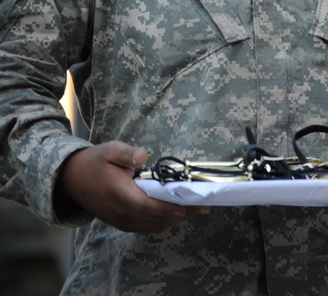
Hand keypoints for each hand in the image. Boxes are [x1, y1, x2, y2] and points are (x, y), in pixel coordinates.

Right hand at [56, 141, 209, 232]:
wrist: (71, 179)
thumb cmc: (94, 162)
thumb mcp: (110, 150)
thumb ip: (127, 154)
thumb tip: (143, 157)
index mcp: (122, 196)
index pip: (152, 207)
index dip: (173, 208)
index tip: (194, 204)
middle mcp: (122, 213)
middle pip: (158, 219)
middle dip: (183, 213)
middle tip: (206, 206)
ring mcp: (121, 220)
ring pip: (154, 225)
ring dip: (175, 219)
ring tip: (196, 209)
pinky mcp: (121, 223)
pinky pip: (147, 227)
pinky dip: (163, 222)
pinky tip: (176, 213)